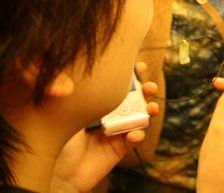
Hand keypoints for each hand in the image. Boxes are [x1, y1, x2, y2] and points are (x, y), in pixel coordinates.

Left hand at [50, 62, 158, 192]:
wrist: (58, 173)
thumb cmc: (56, 142)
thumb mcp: (63, 113)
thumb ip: (73, 96)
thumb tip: (75, 76)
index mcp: (94, 104)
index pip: (114, 86)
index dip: (130, 76)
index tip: (140, 66)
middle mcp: (106, 116)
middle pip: (132, 99)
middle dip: (145, 91)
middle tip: (150, 87)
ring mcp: (115, 132)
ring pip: (138, 117)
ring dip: (149, 110)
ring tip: (151, 108)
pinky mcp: (119, 149)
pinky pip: (134, 139)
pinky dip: (138, 135)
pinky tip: (134, 134)